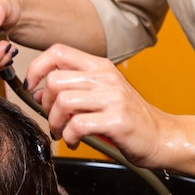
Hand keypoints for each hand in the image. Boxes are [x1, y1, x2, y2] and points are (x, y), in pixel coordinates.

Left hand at [25, 43, 168, 167]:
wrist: (162, 136)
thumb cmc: (128, 119)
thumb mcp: (98, 97)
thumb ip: (71, 90)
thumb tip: (38, 92)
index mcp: (100, 67)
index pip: (58, 52)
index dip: (37, 68)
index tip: (32, 88)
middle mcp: (106, 77)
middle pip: (55, 80)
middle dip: (46, 106)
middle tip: (53, 121)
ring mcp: (113, 97)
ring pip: (63, 102)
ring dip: (55, 123)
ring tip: (63, 134)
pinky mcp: (117, 119)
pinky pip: (77, 125)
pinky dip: (69, 137)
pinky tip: (75, 142)